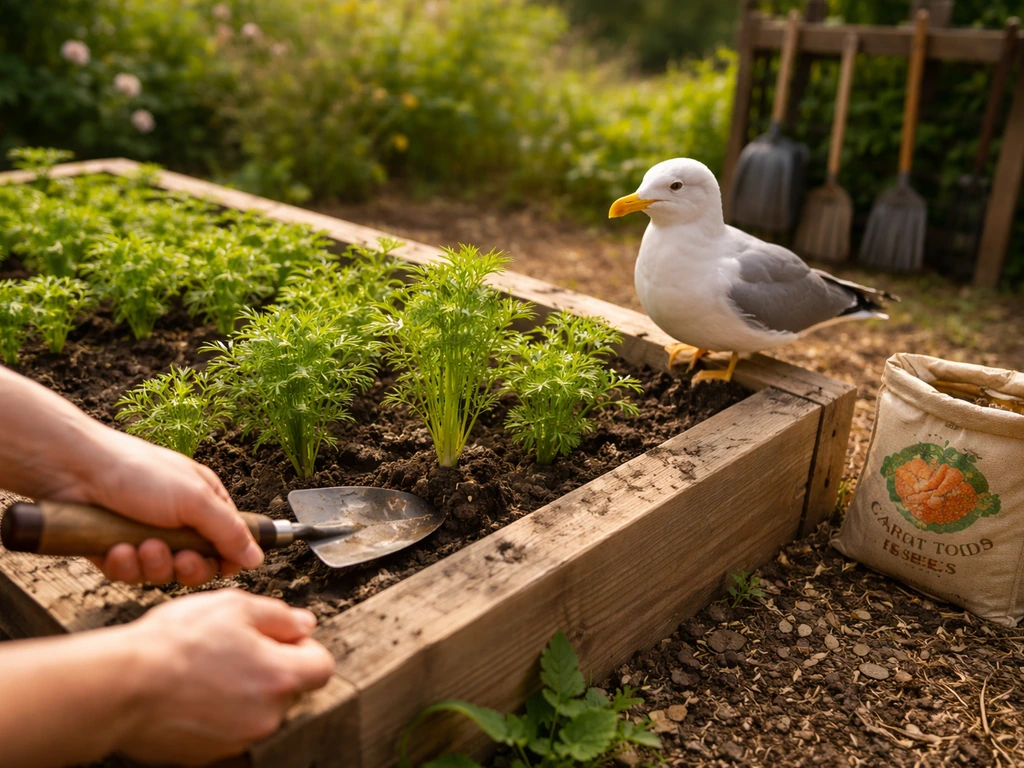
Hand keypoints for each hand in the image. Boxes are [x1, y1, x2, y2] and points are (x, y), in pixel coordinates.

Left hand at [57, 429, 262, 586]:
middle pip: (198, 565)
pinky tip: (116, 548)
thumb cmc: (137, 471)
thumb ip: (230, 531)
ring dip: (153, 564)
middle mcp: (178, 522)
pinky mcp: (117, 551)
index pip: (229, 543)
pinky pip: (130, 575)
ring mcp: (147, 537)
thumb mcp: (195, 499)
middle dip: (189, 566)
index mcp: (204, 503)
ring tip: (141, 545)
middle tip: (180, 558)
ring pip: (163, 574)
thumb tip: (257, 555)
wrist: (74, 471)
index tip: (224, 567)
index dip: (228, 559)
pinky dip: (124, 565)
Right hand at [116, 590, 333, 764]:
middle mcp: (266, 716)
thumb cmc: (175, 644)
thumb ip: (279, 616)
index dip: (303, 647)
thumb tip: (304, 624)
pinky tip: (191, 690)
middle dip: (271, 667)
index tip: (280, 637)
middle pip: (289, 689)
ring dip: (243, 690)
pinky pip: (226, 728)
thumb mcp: (235, 606)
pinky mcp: (207, 755)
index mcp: (280, 678)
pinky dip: (216, 711)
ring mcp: (237, 740)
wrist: (121, 686)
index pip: (322, 666)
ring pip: (257, 709)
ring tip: (206, 667)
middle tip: (235, 646)